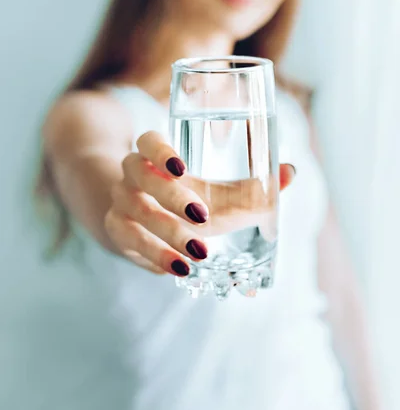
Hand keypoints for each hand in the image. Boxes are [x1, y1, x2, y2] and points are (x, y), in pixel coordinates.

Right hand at [105, 131, 294, 275]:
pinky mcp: (118, 231)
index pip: (147, 141)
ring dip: (168, 233)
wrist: (136, 218)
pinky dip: (156, 256)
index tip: (182, 167)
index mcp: (155, 156)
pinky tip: (180, 268)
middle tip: (202, 215)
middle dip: (172, 196)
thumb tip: (290, 172)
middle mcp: (133, 176)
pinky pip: (131, 242)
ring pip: (136, 211)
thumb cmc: (184, 196)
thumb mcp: (213, 189)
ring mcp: (121, 203)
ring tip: (199, 252)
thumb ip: (250, 184)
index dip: (160, 150)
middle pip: (141, 175)